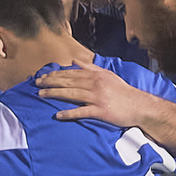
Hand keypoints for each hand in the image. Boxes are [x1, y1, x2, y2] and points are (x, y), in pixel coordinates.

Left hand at [36, 60, 156, 128]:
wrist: (139, 106)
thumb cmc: (123, 92)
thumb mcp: (107, 75)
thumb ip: (90, 67)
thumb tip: (74, 61)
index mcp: (96, 75)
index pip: (71, 73)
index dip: (55, 74)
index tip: (42, 76)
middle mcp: (95, 84)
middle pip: (68, 82)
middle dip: (50, 82)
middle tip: (36, 83)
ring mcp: (98, 97)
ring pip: (72, 94)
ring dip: (55, 94)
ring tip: (41, 95)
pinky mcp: (101, 111)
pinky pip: (82, 111)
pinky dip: (69, 113)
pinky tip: (58, 114)